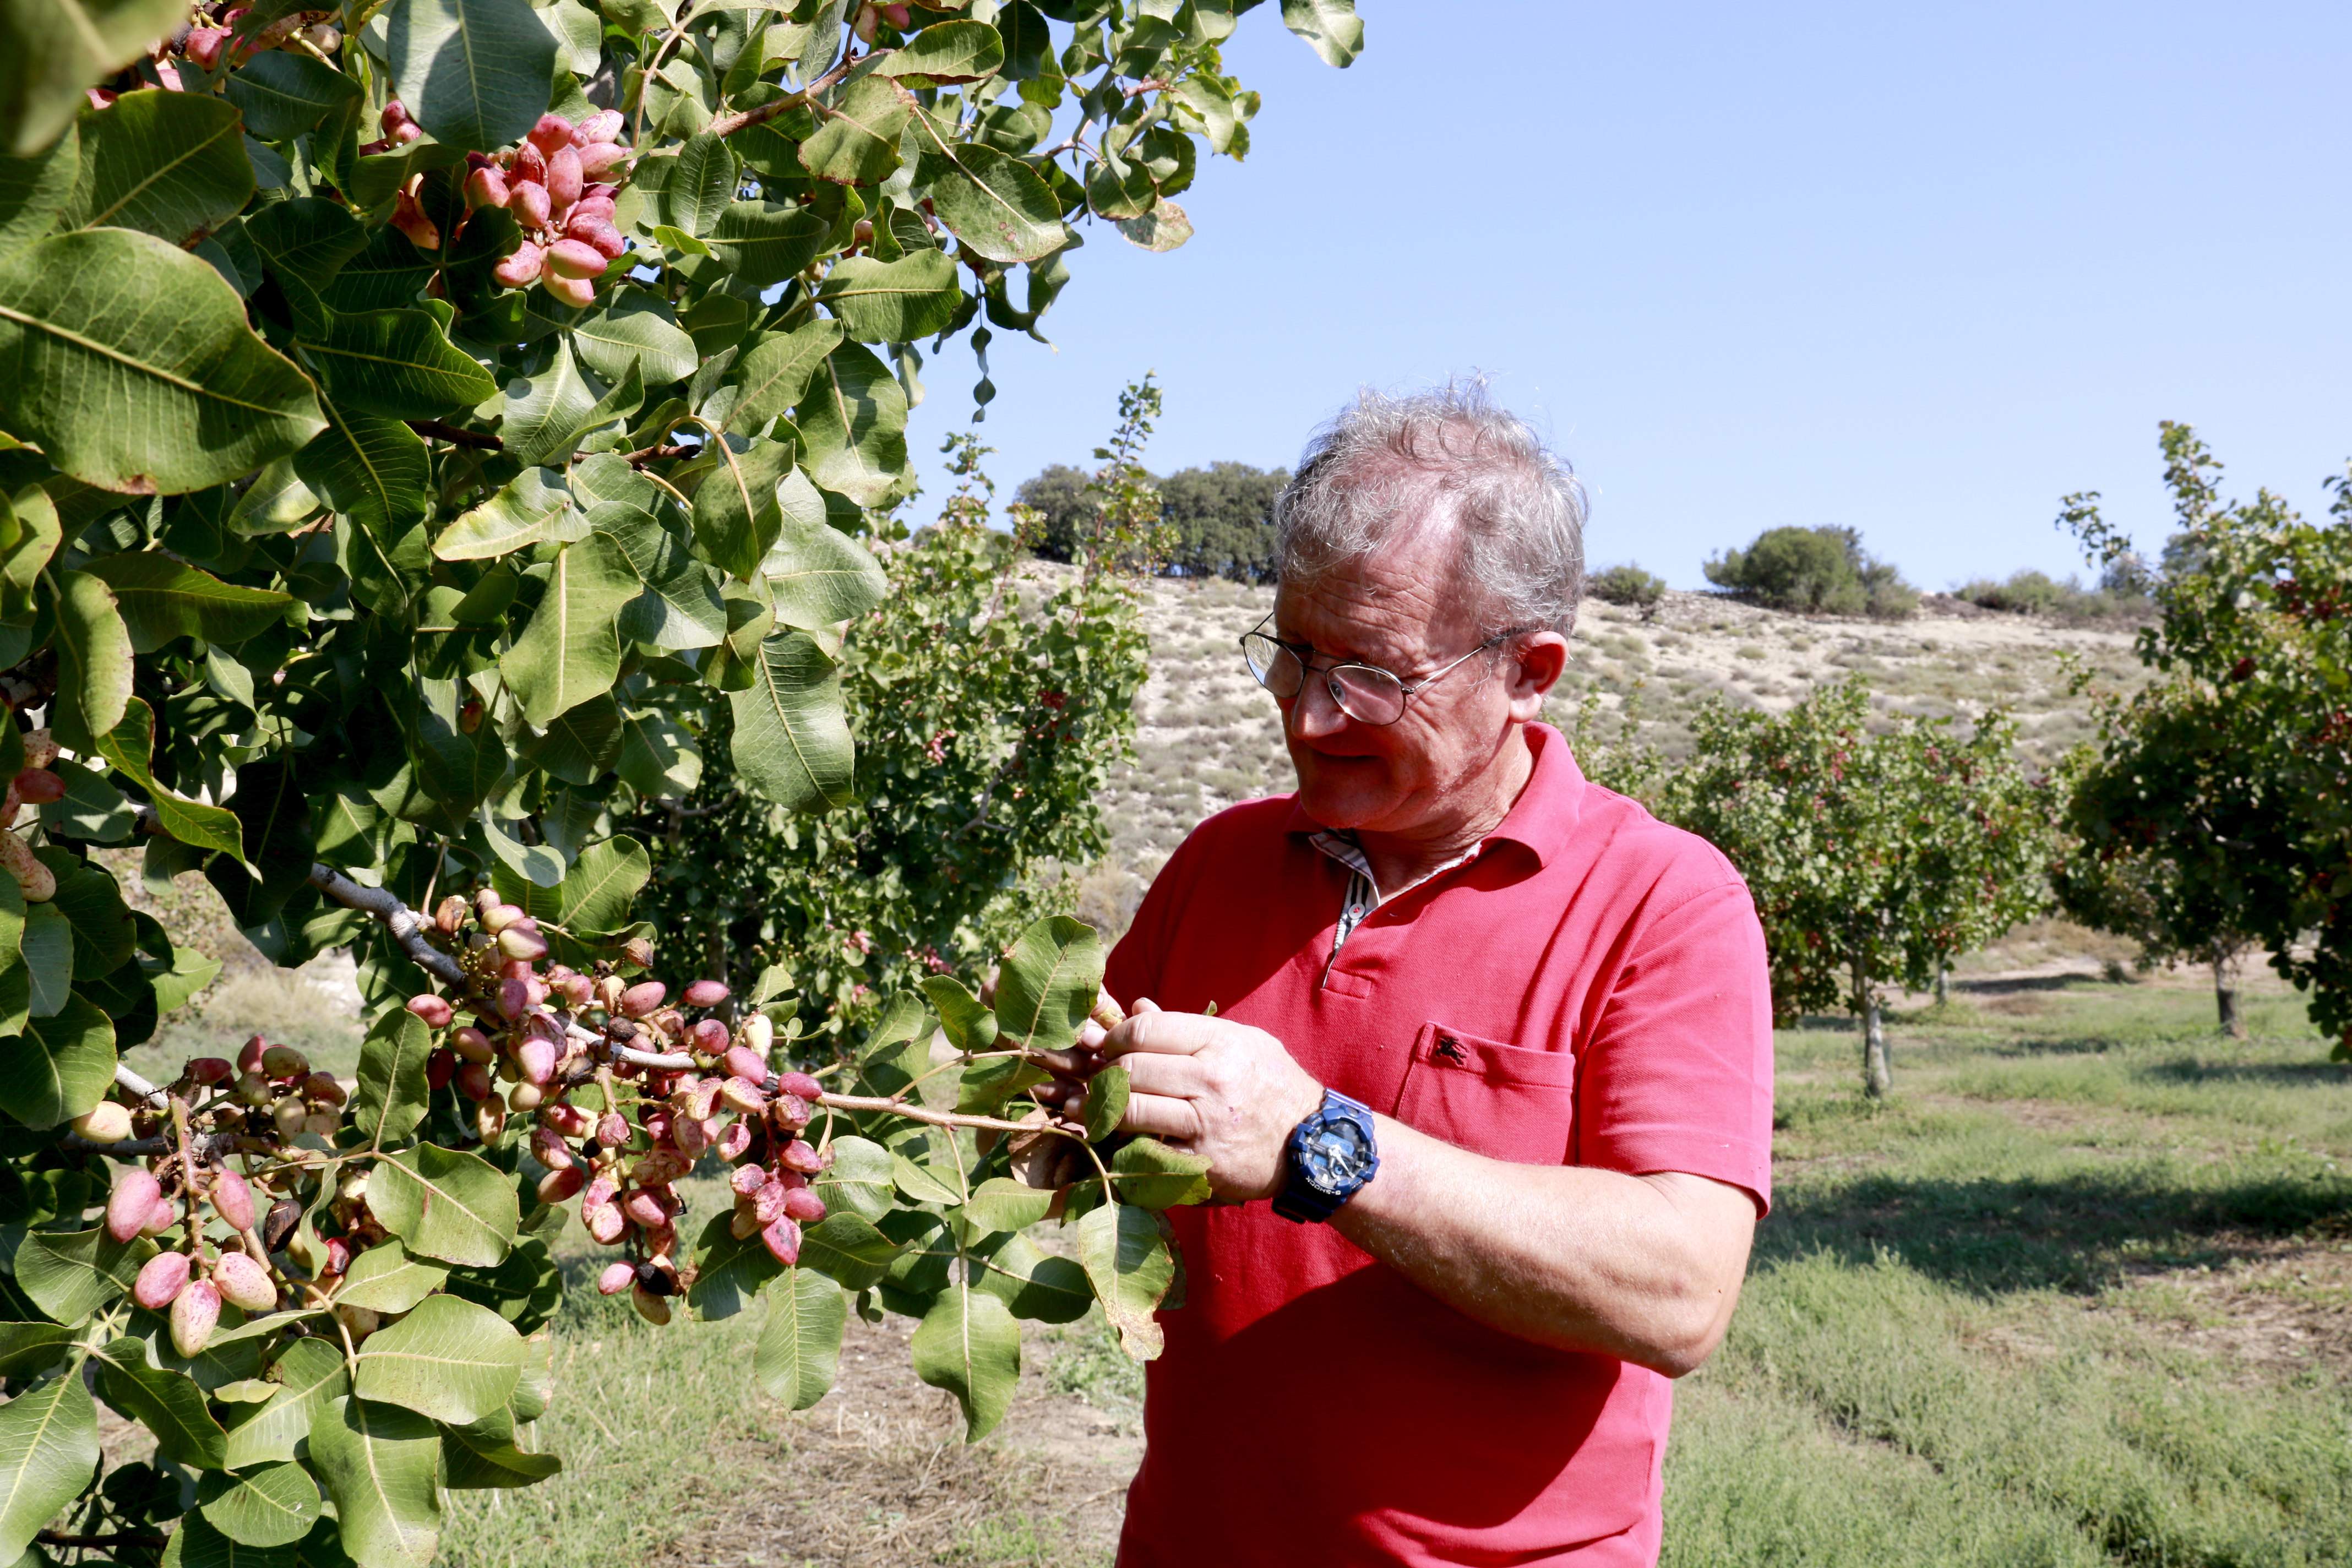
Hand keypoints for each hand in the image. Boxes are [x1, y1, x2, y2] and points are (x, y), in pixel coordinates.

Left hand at [1099, 1000, 1324, 1200]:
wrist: (1314, 1142)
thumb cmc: (1271, 1084)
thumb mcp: (1242, 1042)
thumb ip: (1186, 1028)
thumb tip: (1135, 1009)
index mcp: (1219, 1042)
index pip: (1145, 1030)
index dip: (1115, 1038)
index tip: (1110, 1047)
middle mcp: (1211, 1079)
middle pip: (1130, 1069)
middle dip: (1104, 1075)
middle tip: (1098, 1080)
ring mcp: (1205, 1123)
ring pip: (1130, 1110)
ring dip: (1103, 1110)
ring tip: (1093, 1109)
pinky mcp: (1200, 1162)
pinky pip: (1144, 1150)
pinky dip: (1124, 1145)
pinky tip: (1117, 1140)